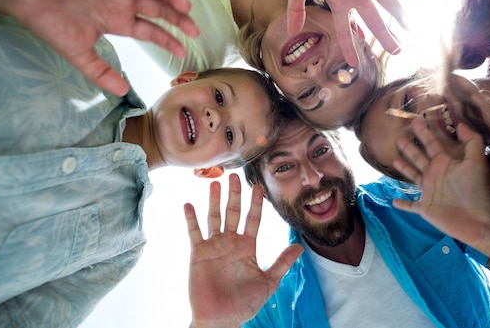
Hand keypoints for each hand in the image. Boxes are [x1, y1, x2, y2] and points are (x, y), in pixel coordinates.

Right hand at [0, 0, 198, 95]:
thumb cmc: (48, 22)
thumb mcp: (80, 54)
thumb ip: (101, 72)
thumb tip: (124, 92)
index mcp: (117, 19)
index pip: (150, 29)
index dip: (167, 39)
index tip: (183, 51)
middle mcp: (121, 0)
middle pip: (158, 7)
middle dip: (177, 18)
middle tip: (194, 31)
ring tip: (184, 9)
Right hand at [184, 174, 302, 327]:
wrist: (220, 319)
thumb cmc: (244, 304)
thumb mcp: (268, 283)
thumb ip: (281, 263)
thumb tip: (300, 248)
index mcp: (247, 247)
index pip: (253, 219)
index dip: (256, 203)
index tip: (258, 186)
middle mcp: (231, 242)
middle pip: (233, 213)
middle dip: (235, 195)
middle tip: (234, 176)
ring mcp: (214, 246)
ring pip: (214, 217)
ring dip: (214, 201)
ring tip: (214, 183)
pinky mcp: (198, 253)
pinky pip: (194, 232)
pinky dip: (191, 219)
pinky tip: (189, 204)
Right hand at [286, 0, 423, 65]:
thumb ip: (296, 8)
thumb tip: (290, 31)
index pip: (345, 28)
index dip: (349, 46)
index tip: (353, 64)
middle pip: (375, 20)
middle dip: (386, 37)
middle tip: (398, 52)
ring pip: (390, 3)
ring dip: (402, 17)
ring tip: (412, 30)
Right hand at [391, 119, 489, 247]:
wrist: (477, 220)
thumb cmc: (475, 190)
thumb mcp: (476, 162)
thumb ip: (472, 141)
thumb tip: (461, 124)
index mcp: (445, 163)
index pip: (432, 143)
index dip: (424, 132)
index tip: (415, 120)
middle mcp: (435, 174)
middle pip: (419, 157)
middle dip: (409, 147)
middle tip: (399, 137)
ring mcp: (429, 191)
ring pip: (413, 176)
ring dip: (404, 168)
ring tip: (393, 159)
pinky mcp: (425, 208)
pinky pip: (411, 205)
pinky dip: (403, 203)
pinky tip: (394, 201)